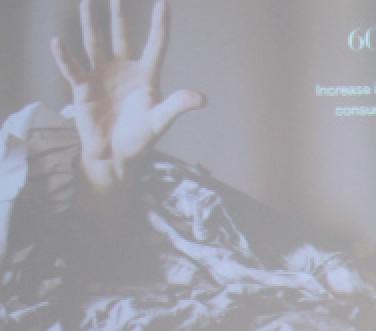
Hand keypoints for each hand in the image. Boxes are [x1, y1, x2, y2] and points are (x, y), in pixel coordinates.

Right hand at [50, 0, 205, 199]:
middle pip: (122, 37)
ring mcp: (101, 76)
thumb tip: (202, 98)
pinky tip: (57, 41)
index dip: (160, 24)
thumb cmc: (140, 137)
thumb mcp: (160, 121)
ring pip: (94, 43)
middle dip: (119, 16)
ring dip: (90, 24)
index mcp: (147, 76)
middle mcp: (124, 70)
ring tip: (86, 1)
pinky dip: (64, 56)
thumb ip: (177, 106)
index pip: (156, 44)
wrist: (114, 155)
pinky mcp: (82, 87)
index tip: (164, 1)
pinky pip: (72, 68)